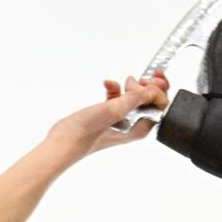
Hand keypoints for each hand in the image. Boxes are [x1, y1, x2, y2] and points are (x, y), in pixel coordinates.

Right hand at [48, 70, 170, 157]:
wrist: (61, 143)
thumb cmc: (84, 134)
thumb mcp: (114, 111)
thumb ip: (136, 99)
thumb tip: (153, 90)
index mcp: (138, 128)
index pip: (160, 106)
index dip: (158, 90)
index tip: (151, 79)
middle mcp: (132, 126)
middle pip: (150, 101)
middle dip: (147, 86)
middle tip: (139, 79)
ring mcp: (119, 121)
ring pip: (134, 98)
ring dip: (132, 86)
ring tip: (125, 81)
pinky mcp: (106, 117)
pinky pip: (117, 98)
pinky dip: (115, 89)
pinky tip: (107, 84)